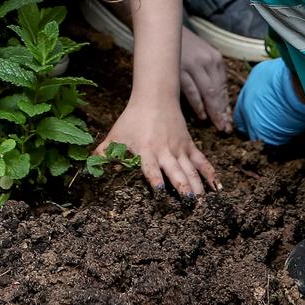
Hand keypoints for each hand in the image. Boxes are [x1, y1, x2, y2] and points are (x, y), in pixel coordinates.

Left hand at [102, 99, 217, 196]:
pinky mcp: (189, 146)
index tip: (161, 192)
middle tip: (190, 206)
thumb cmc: (132, 119)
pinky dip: (210, 173)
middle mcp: (165, 151)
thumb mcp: (116, 135)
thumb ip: (103, 153)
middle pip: (176, 172)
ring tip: (204, 204)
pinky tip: (217, 187)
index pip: (151, 167)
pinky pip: (201, 161)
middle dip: (184, 189)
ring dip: (198, 187)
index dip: (156, 179)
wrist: (155, 98)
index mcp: (146, 151)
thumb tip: (88, 168)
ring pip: (191, 170)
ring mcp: (179, 149)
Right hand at [179, 29, 231, 132]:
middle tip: (225, 128)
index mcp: (216, 59)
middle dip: (222, 112)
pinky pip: (192, 91)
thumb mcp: (202, 55)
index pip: (224, 87)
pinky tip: (202, 116)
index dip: (226, 105)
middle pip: (218, 92)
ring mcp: (193, 66)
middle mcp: (208, 62)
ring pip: (208, 94)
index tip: (229, 120)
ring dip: (213, 112)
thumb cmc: (183, 45)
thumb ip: (209, 73)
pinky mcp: (179, 70)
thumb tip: (216, 98)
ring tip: (218, 125)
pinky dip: (198, 105)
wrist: (164, 29)